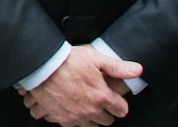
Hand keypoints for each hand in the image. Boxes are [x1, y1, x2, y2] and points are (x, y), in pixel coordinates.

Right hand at [19, 45, 141, 125]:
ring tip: (84, 106)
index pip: (121, 110)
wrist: (41, 66)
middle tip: (98, 101)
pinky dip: (72, 119)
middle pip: (107, 120)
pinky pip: (72, 126)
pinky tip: (70, 109)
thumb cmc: (66, 61)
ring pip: (91, 126)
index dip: (119, 104)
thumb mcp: (95, 58)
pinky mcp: (61, 118)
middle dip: (105, 112)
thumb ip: (117, 66)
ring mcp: (76, 116)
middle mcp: (90, 109)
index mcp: (102, 96)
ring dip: (90, 118)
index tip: (115, 101)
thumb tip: (136, 70)